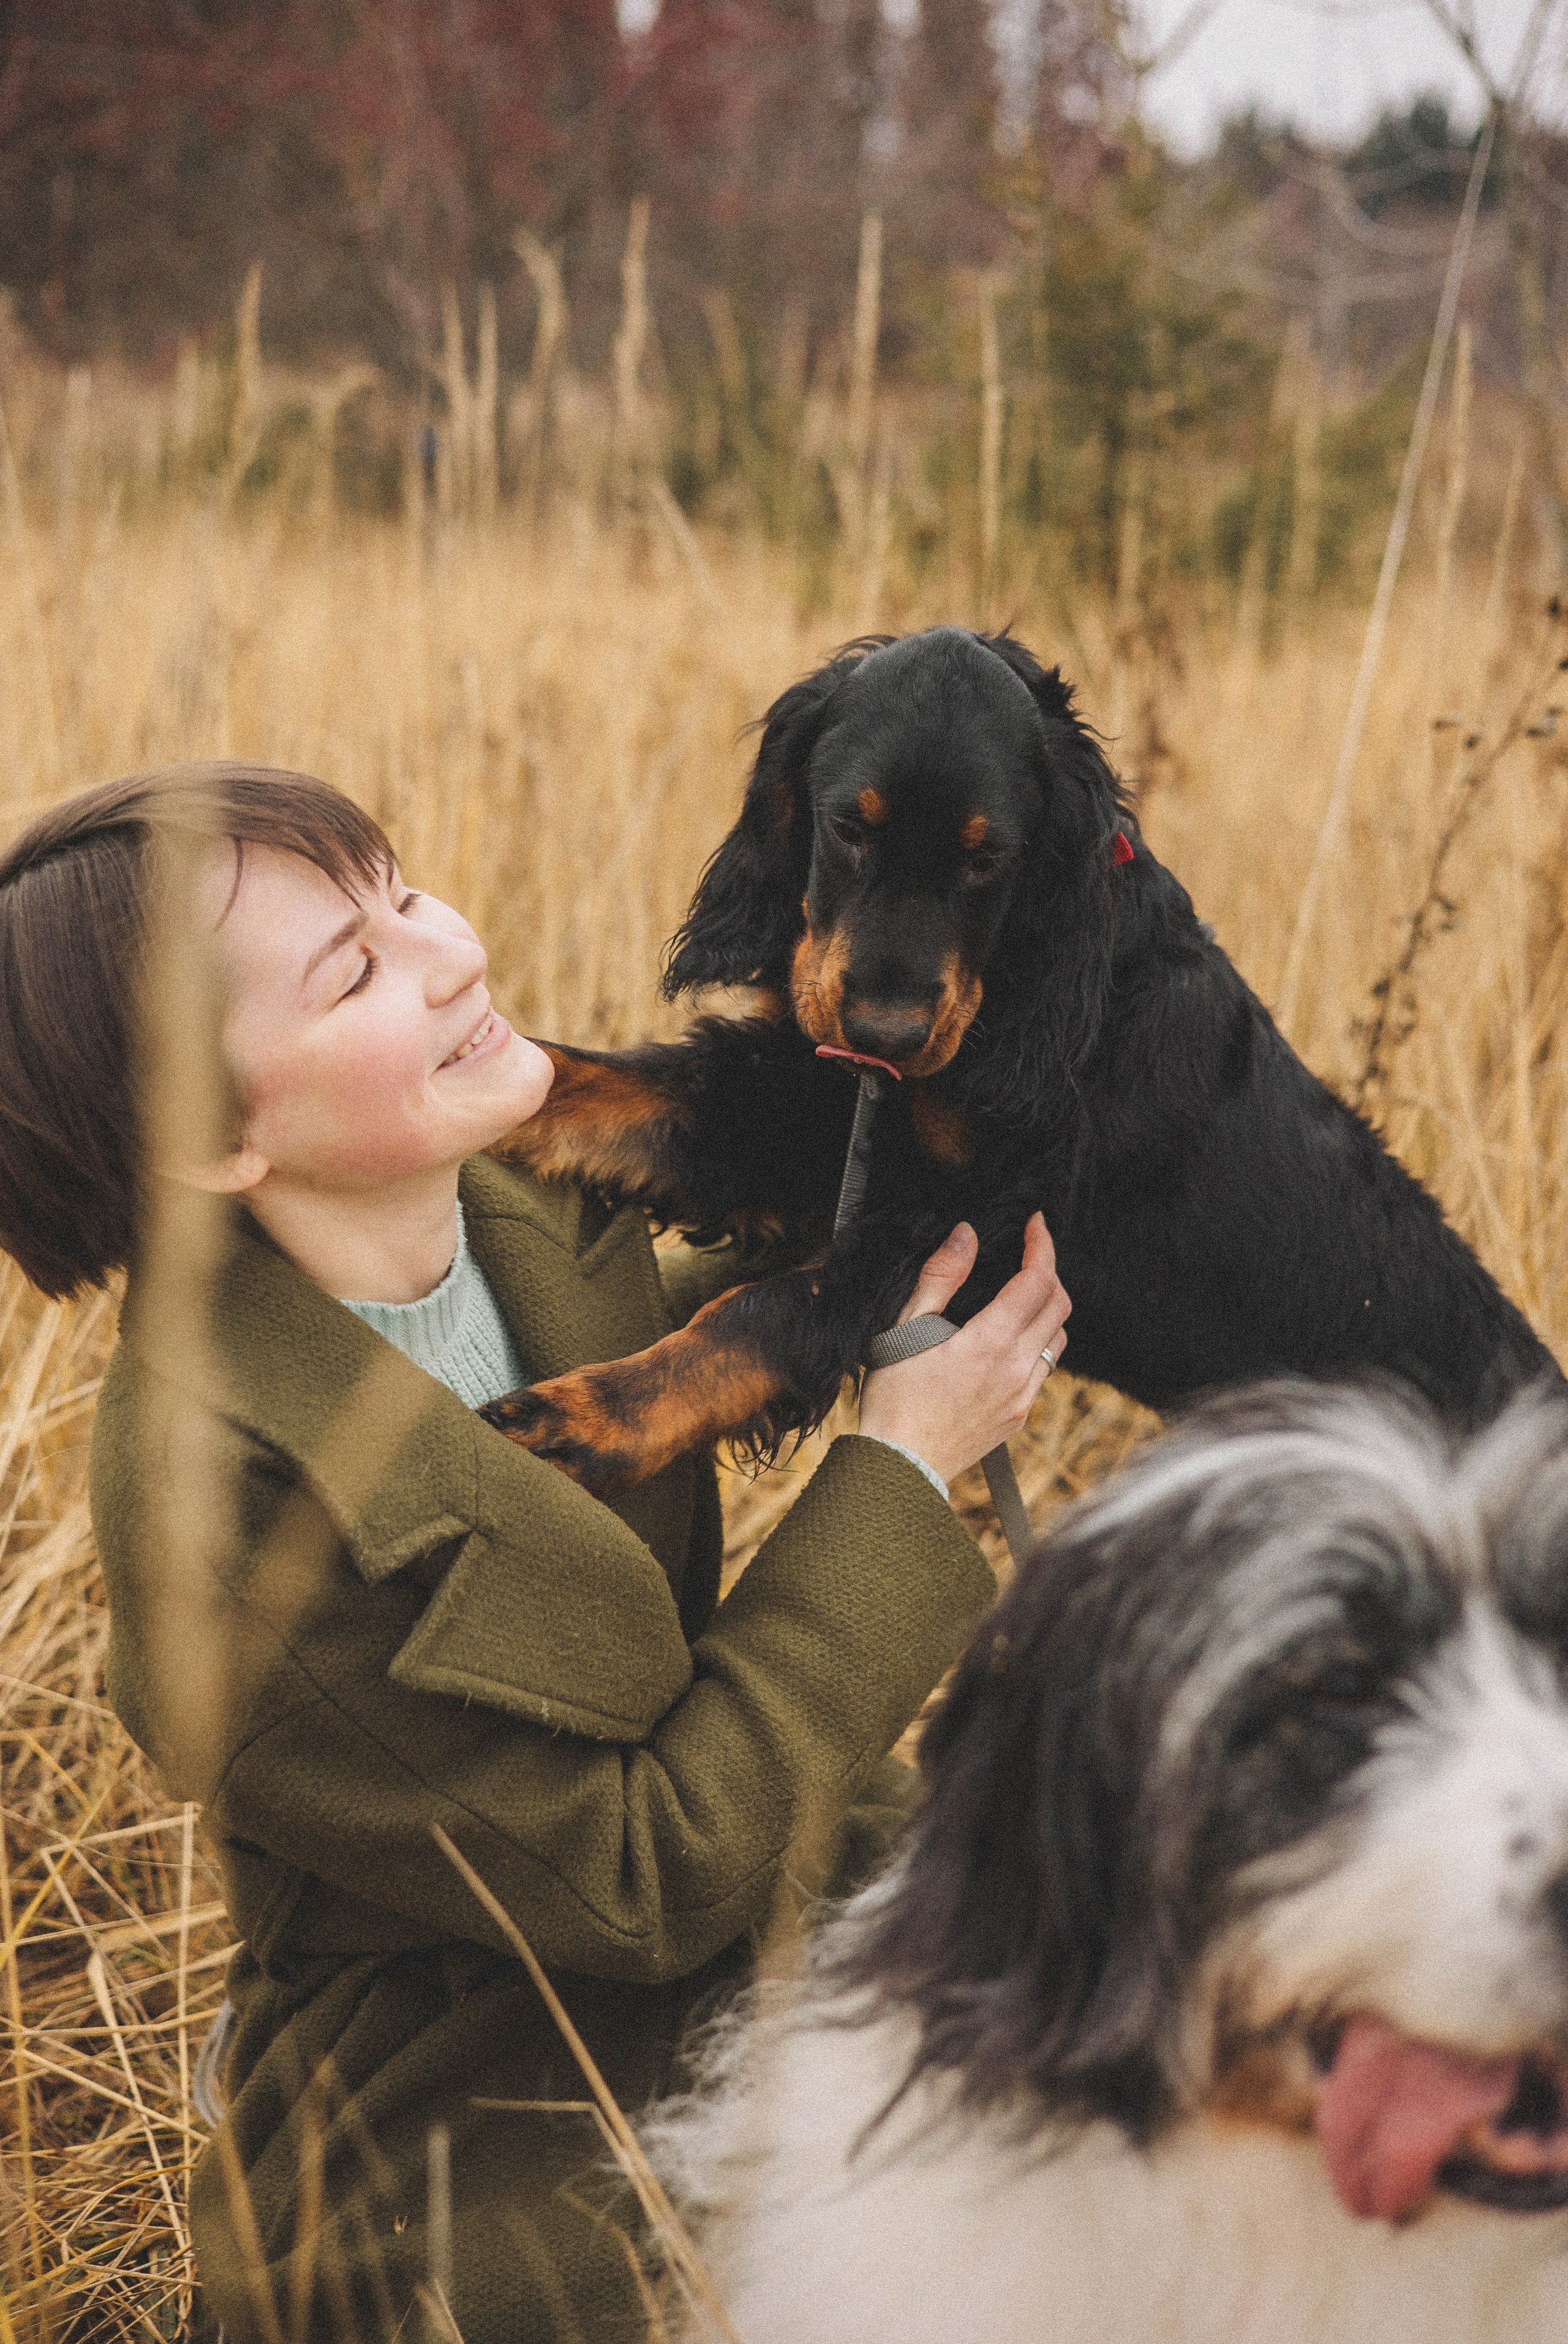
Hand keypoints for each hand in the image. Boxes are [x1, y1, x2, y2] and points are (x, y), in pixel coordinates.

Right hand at [858, 1215, 1069, 1488]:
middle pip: (1059, 1306)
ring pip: (1058, 1339)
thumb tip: (966, 1235)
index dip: (1042, 1245)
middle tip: (1028, 1255)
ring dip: (1047, 1310)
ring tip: (1019, 1298)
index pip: (1037, 1281)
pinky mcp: (1018, 1417)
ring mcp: (1022, 1397)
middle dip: (1048, 1272)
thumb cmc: (893, 1398)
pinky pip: (1044, 1371)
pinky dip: (1036, 1346)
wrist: (899, 1465)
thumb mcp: (906, 1327)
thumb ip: (941, 1277)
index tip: (1036, 1224)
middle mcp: (1016, 1370)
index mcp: (989, 1343)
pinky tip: (1007, 1344)